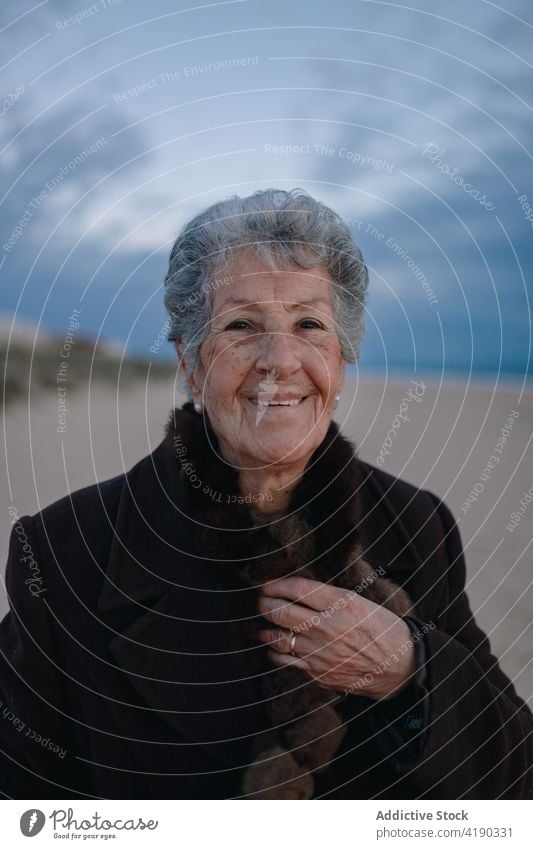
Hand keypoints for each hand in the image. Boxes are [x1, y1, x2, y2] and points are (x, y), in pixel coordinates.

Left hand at [256, 576, 415, 699]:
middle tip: (260, 601)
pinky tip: (274, 647)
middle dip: (264, 604)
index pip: (297, 589)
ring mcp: (320, 652)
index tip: (267, 584)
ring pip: (278, 637)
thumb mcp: (360, 602)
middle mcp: (328, 627)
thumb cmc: (381, 629)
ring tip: (263, 623)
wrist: (399, 667)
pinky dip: (274, 652)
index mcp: (341, 604)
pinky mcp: (317, 673)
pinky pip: (285, 661)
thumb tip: (297, 591)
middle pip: (280, 612)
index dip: (276, 584)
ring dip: (265, 628)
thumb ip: (329, 596)